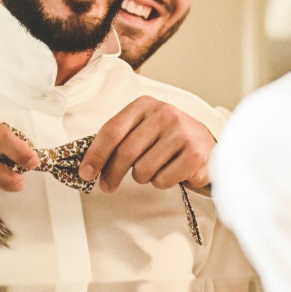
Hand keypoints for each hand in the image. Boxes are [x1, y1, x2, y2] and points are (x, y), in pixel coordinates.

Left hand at [80, 96, 214, 193]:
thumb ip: (118, 140)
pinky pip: (163, 180)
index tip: (85, 173)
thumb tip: (88, 166)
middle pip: (125, 153)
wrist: (205, 143)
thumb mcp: (142, 128)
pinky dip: (162, 182)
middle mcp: (165, 114)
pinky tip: (171, 172)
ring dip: (143, 177)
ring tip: (154, 169)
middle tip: (107, 186)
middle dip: (111, 174)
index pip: (112, 130)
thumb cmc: (165, 138)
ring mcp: (182, 133)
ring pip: (143, 170)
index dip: (95, 154)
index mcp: (145, 105)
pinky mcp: (195, 154)